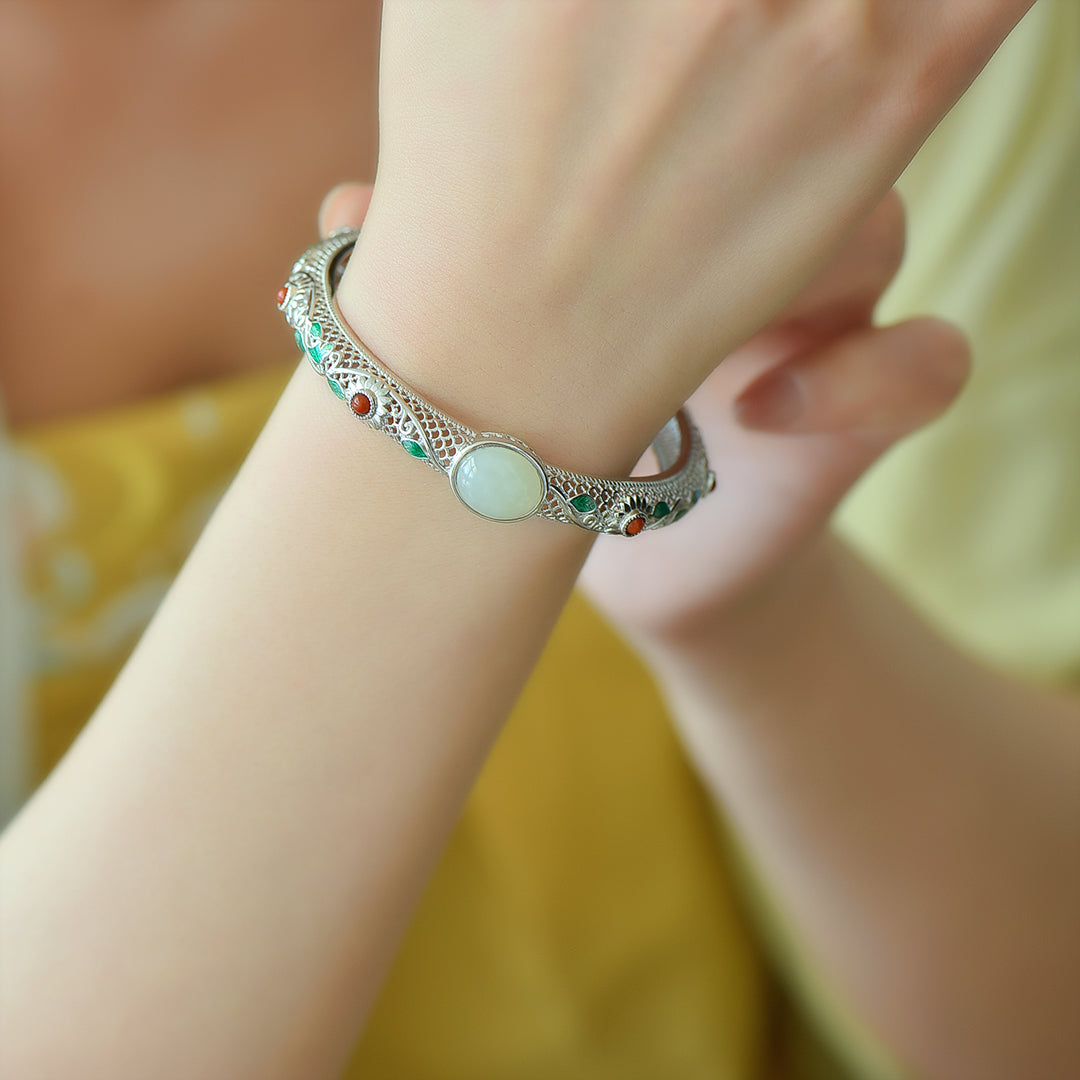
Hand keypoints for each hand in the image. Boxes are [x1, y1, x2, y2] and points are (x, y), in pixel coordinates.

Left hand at [336, 0, 1027, 470]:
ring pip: (876, 232)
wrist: (616, 532)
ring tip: (687, 352)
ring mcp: (839, 310)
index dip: (653, 89)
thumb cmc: (543, 406)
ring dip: (790, 273)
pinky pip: (928, 366)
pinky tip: (759, 412)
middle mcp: (769, 220)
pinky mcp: (871, 408)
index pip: (705, 80)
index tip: (538, 157)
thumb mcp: (486, 319)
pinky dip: (861, 381)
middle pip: (803, 126)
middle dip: (716, 178)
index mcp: (680, 177)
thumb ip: (426, 245)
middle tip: (618, 251)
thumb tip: (342, 210)